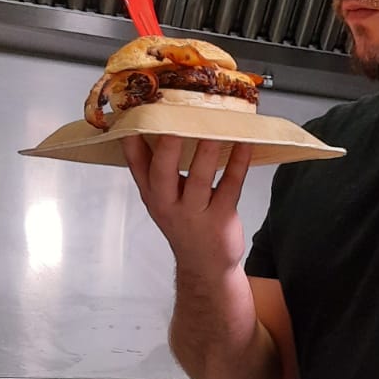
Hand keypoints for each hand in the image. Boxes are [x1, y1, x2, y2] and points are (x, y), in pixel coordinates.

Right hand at [123, 134, 251, 276]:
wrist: (205, 266)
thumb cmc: (186, 224)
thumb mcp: (163, 199)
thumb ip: (158, 167)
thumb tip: (163, 124)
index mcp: (152, 193)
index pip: (136, 163)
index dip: (133, 138)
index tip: (137, 112)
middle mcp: (168, 203)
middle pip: (162, 172)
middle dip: (167, 146)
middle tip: (173, 121)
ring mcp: (194, 213)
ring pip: (199, 179)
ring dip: (207, 151)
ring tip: (214, 127)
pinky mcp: (221, 218)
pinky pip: (230, 186)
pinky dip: (239, 163)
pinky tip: (244, 143)